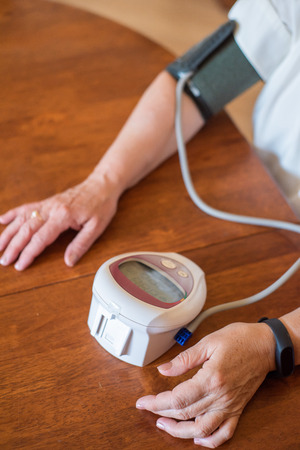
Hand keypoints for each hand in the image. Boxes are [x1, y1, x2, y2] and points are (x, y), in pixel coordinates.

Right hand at [0, 173, 120, 269]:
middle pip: (27, 229)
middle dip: (13, 246)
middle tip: (4, 260)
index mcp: (63, 216)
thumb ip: (81, 244)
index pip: (41, 238)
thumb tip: (68, 261)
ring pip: (22, 218)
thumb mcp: (97, 227)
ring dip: (9, 232)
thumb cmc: (101, 205)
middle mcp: (51, 208)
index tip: (20, 265)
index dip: (28, 253)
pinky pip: (26, 207)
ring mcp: (47, 204)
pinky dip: (13, 214)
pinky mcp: (47, 202)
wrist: (101, 185)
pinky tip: (2, 220)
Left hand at [136, 322, 275, 447]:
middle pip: (186, 414)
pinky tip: (197, 438)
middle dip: (162, 414)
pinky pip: (225, 432)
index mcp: (211, 378)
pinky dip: (210, 441)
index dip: (157, 402)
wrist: (264, 345)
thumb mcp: (208, 342)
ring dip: (180, 432)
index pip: (178, 399)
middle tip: (149, 408)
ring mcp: (230, 405)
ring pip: (202, 430)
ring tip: (165, 424)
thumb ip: (184, 359)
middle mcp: (220, 396)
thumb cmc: (239, 339)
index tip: (143, 402)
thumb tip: (164, 370)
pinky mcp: (237, 408)